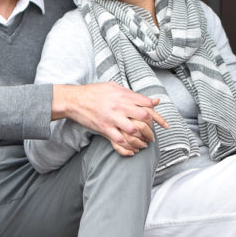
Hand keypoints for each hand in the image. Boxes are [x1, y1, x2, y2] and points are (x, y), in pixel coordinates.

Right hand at [52, 82, 168, 156]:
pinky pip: (120, 140)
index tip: (161, 122)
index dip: (156, 114)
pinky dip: (129, 147)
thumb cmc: (94, 92)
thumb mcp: (114, 87)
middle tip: (153, 134)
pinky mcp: (104, 128)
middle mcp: (119, 106)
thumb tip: (152, 100)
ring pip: (134, 130)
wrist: (74, 100)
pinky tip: (133, 149)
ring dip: (142, 138)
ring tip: (145, 142)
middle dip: (152, 126)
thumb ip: (132, 94)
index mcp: (123, 94)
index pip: (146, 103)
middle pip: (144, 116)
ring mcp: (112, 118)